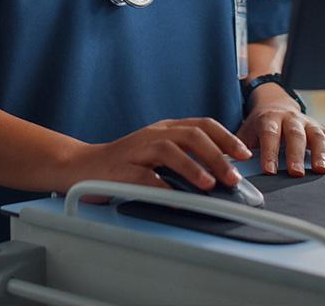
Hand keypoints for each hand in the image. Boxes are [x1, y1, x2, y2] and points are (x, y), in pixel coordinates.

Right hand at [62, 117, 253, 196]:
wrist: (80, 167)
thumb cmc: (123, 164)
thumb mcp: (157, 156)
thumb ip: (185, 160)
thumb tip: (221, 175)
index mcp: (164, 129)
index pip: (201, 125)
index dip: (225, 138)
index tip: (243, 154)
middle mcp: (152, 135)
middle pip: (190, 135)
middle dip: (216, 155)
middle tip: (232, 176)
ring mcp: (136, 150)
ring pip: (169, 150)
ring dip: (192, 167)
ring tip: (208, 184)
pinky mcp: (121, 169)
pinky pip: (145, 177)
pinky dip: (163, 188)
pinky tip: (176, 199)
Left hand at [237, 88, 324, 175]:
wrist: (274, 103)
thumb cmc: (260, 124)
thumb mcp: (245, 132)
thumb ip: (239, 149)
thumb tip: (227, 167)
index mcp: (269, 119)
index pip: (269, 134)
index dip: (269, 153)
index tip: (269, 170)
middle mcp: (290, 118)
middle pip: (295, 135)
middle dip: (296, 155)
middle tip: (296, 173)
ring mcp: (308, 122)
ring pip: (317, 135)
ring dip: (320, 153)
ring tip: (321, 171)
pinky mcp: (321, 128)